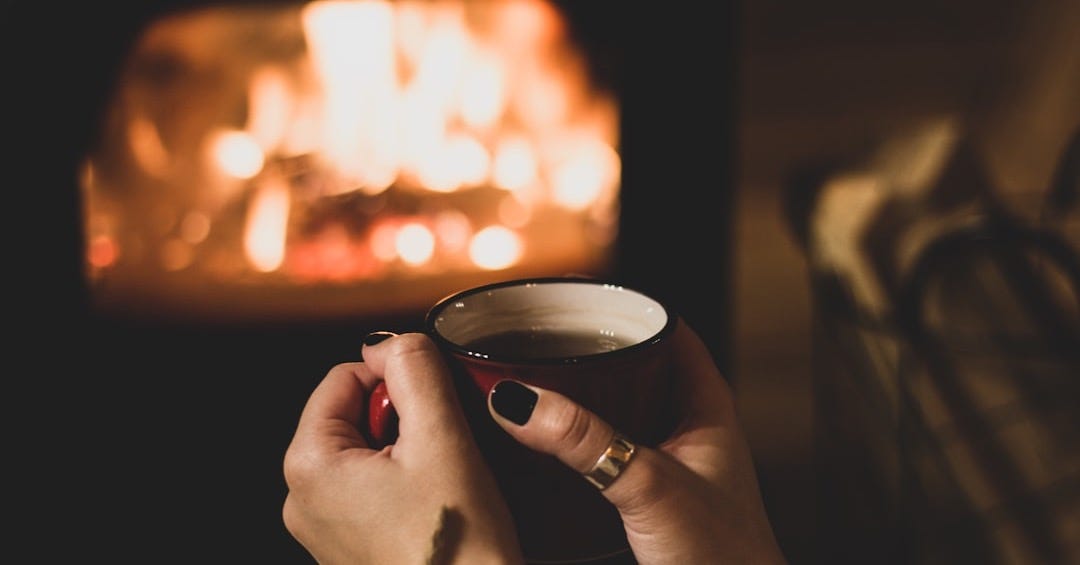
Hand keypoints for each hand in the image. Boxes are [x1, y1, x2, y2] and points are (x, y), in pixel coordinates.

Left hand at [283, 332, 523, 564]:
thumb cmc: (457, 549)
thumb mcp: (442, 439)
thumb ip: (415, 370)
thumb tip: (393, 340)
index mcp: (309, 466)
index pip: (344, 377)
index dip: (396, 377)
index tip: (435, 404)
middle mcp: (302, 500)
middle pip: (354, 414)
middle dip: (403, 418)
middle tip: (443, 450)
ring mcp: (324, 529)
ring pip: (368, 452)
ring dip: (408, 451)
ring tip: (444, 482)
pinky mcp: (350, 549)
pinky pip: (373, 490)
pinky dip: (406, 484)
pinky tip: (437, 505)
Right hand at [486, 319, 787, 564]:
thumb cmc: (723, 557)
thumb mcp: (647, 485)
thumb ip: (585, 441)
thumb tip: (518, 399)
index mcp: (707, 406)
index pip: (668, 331)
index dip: (625, 309)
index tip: (574, 298)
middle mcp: (689, 428)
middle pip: (635, 368)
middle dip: (587, 352)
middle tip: (535, 338)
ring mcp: (669, 465)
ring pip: (618, 412)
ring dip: (579, 399)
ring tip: (529, 382)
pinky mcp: (648, 500)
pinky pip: (606, 453)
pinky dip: (576, 443)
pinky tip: (543, 446)